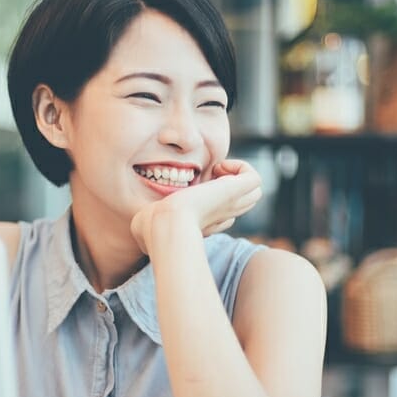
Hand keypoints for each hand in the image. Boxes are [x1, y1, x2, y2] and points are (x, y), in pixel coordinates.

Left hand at [130, 159, 261, 254]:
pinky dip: (240, 167)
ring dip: (237, 176)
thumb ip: (148, 220)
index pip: (222, 216)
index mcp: (203, 224)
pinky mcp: (233, 192)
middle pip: (242, 203)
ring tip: (216, 171)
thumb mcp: (148, 223)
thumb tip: (142, 219)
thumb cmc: (151, 229)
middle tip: (209, 178)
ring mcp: (229, 204)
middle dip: (229, 185)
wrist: (163, 225)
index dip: (211, 201)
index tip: (192, 193)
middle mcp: (221, 216)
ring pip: (253, 192)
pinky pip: (254, 178)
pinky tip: (220, 168)